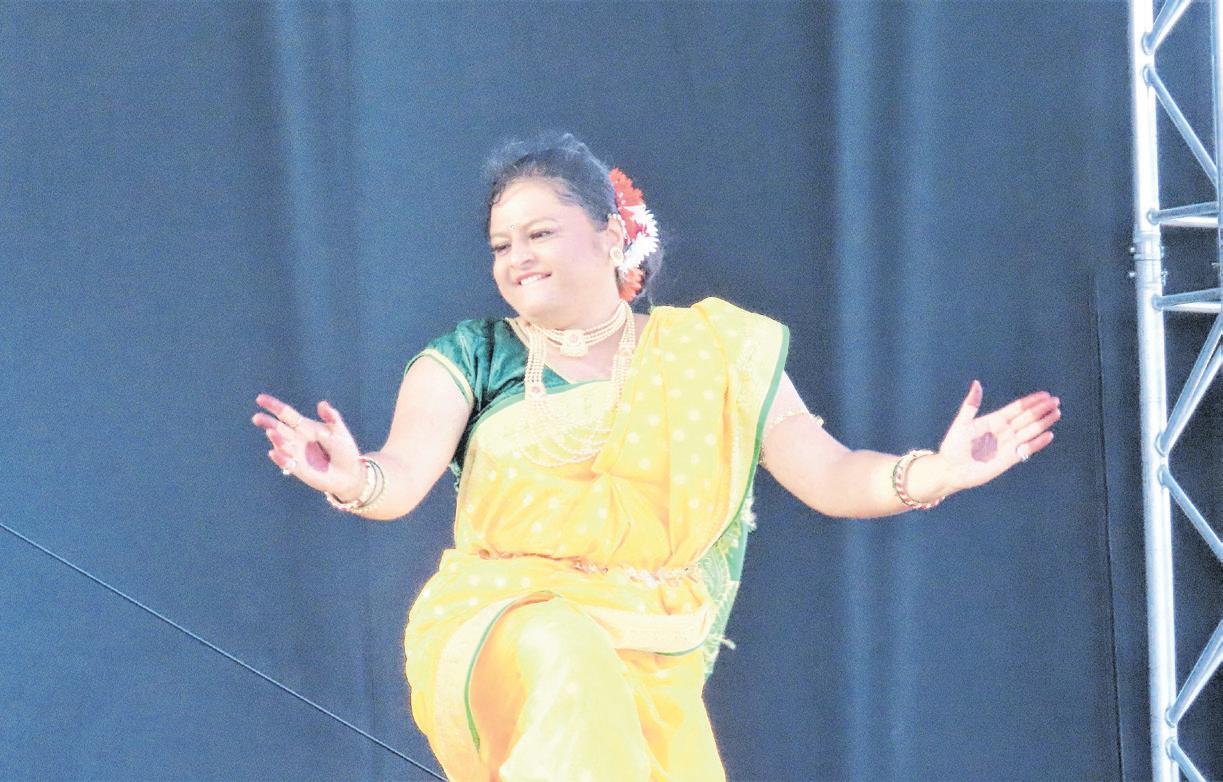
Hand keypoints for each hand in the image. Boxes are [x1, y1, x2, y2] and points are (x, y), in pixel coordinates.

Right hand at [251, 393, 363, 498]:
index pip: (286, 414)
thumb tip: (321, 404)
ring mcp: (295, 454)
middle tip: (257, 418)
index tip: (260, 399)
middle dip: (267, 422)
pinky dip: (280, 458)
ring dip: (276, 439)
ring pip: (281, 444)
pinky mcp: (297, 469)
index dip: (273, 406)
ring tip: (272, 432)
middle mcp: (296, 439)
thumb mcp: (340, 431)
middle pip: (278, 428)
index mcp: (305, 426)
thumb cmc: (345, 450)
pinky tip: (274, 453)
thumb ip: (331, 417)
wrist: (350, 473)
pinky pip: (285, 463)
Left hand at [934, 380, 1059, 491]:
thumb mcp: (961, 423)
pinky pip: (1027, 449)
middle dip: (1041, 409)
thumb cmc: (953, 446)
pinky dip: (1038, 443)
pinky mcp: (1009, 459)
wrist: (951, 470)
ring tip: (1056, 413)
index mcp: (993, 420)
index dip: (1030, 401)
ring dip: (1043, 422)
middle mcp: (1003, 431)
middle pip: (1026, 418)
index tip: (1045, 395)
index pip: (1016, 408)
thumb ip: (971, 405)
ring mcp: (1007, 445)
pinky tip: (1049, 435)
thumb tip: (977, 383)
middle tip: (1056, 401)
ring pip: (1030, 431)